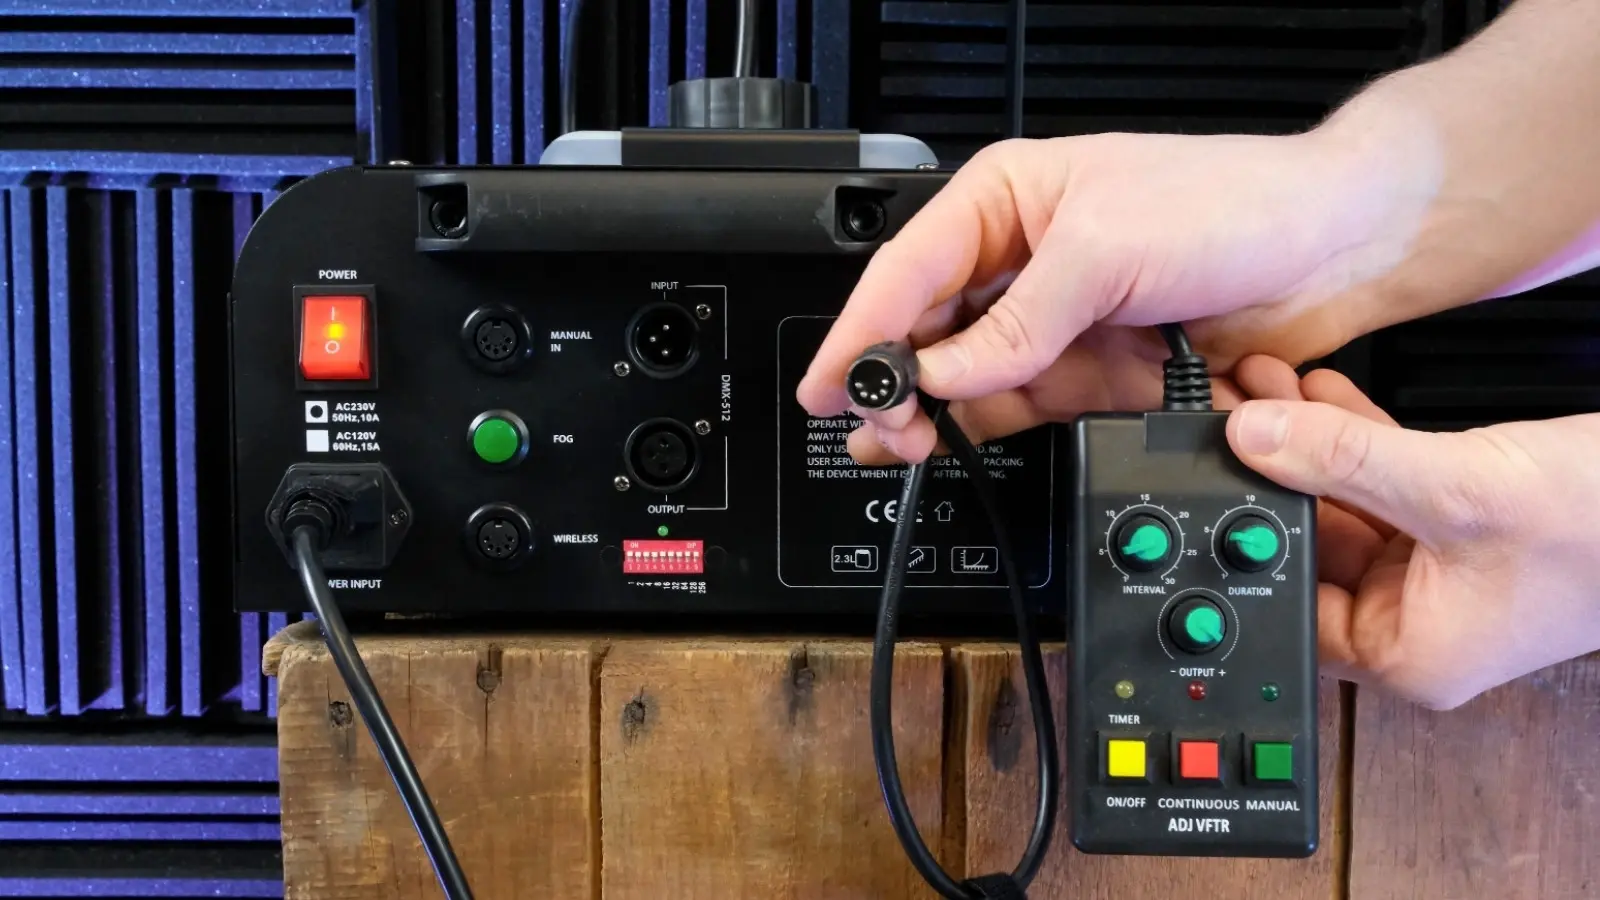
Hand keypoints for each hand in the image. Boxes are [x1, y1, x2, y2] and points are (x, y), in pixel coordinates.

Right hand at [795, 129, 1436, 462]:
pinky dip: (982, 428)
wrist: (1335, 247)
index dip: (862, 330)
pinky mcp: (1090, 367)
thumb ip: (1018, 321)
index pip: (911, 269)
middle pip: (928, 327)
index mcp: (1008, 199)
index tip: (830, 382)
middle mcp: (1022, 258)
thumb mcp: (1106, 251)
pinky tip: (952, 445)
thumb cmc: (1234, 203)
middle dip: (892, 379)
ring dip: (930, 411)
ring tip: (898, 445)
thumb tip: (947, 375)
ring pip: (966, 374)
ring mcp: (1055, 318)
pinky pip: (1018, 404)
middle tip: (876, 426)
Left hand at [1230, 356, 1599, 708]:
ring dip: (1303, 446)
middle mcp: (1414, 622)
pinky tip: (1312, 393)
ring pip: (1341, 505)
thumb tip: (1254, 437)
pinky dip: (1350, 439)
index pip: (1287, 606)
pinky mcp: (1455, 525)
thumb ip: (1348, 462)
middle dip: (1268, 474)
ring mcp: (1434, 572)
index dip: (1242, 540)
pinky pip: (1381, 482)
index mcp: (1405, 653)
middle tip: (1224, 412)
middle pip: (1308, 546)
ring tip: (1256, 387)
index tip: (1202, 476)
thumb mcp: (1457, 490)